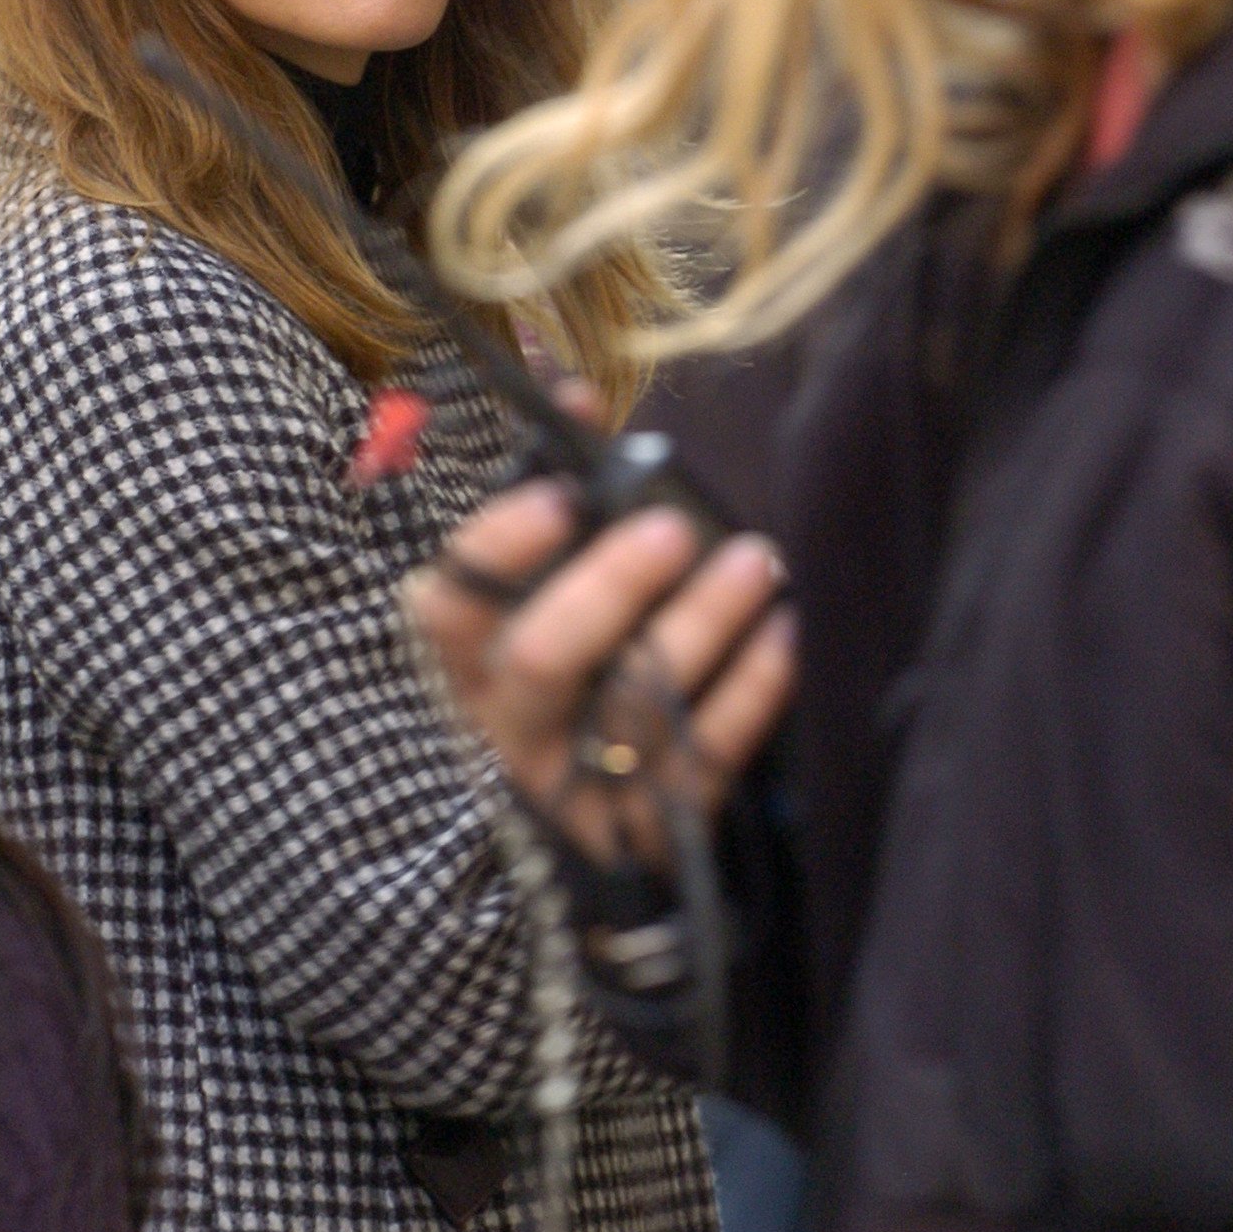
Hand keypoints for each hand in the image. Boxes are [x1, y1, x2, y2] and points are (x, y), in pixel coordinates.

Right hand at [404, 480, 796, 865]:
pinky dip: (751, 692)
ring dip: (702, 625)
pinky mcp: (645, 831)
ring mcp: (576, 788)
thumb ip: (548, 493)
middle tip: (671, 529)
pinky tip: (785, 633)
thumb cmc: (560, 674)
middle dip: (609, 587)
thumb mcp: (533, 595)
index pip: (447, 605)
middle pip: (542, 660)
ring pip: (634, 707)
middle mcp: (507, 728)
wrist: (575, 845)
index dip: (498, 550)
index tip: (561, 496)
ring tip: (757, 562)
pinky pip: (703, 759)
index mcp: (464, 664)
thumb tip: (572, 386)